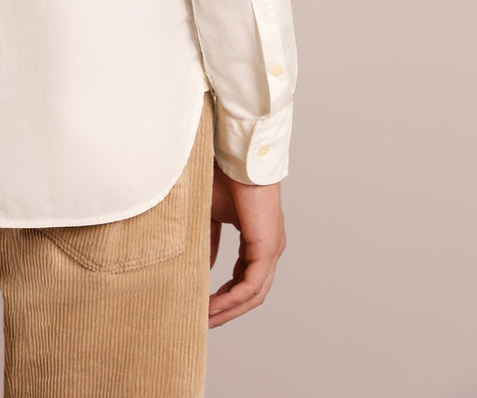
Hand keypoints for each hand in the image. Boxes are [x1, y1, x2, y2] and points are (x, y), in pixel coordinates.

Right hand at [208, 162, 286, 326]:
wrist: (236, 156)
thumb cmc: (224, 175)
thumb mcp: (212, 213)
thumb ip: (211, 240)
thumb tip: (208, 266)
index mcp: (259, 238)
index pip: (245, 277)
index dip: (225, 294)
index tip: (204, 305)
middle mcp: (270, 247)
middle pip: (253, 292)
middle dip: (228, 310)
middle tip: (205, 321)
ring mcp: (272, 249)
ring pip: (254, 293)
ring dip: (230, 309)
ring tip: (206, 319)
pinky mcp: (267, 247)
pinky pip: (251, 284)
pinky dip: (233, 298)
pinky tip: (215, 304)